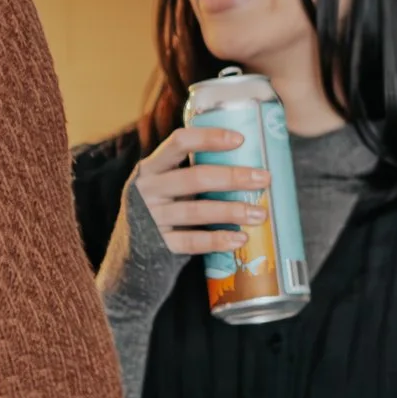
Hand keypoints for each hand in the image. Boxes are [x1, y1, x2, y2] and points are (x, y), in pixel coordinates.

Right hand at [131, 123, 260, 260]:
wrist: (132, 259)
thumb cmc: (163, 214)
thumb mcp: (168, 189)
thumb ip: (193, 176)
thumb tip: (250, 167)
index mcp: (151, 168)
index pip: (179, 142)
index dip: (209, 137)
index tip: (240, 139)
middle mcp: (147, 190)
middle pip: (194, 177)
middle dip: (233, 177)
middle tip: (264, 179)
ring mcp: (150, 218)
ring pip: (196, 210)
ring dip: (232, 210)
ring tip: (260, 213)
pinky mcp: (157, 246)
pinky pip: (192, 241)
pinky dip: (218, 240)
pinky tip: (240, 239)